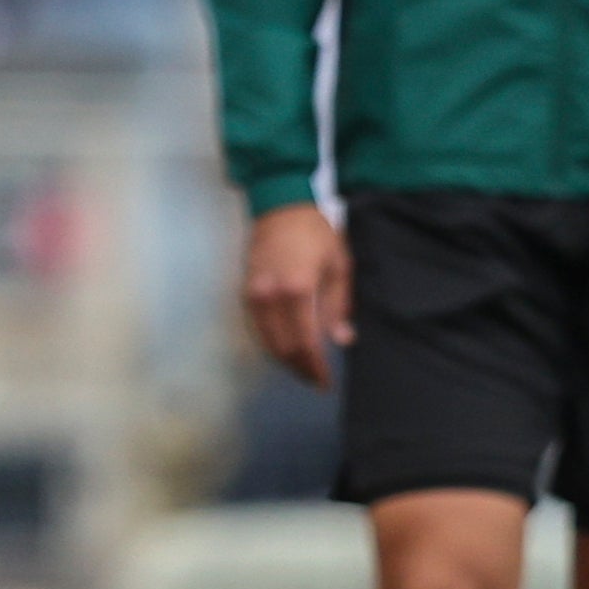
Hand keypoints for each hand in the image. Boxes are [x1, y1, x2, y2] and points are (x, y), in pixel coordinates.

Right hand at [241, 200, 350, 388]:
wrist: (279, 207)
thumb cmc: (316, 233)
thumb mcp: (339, 266)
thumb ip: (339, 304)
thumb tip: (342, 340)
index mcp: (298, 289)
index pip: (306, 341)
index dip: (316, 366)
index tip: (326, 382)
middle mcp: (271, 297)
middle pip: (283, 347)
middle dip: (300, 368)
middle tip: (315, 381)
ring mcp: (254, 295)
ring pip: (267, 341)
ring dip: (284, 360)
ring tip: (303, 369)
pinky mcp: (245, 292)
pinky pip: (258, 328)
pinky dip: (272, 344)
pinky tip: (286, 349)